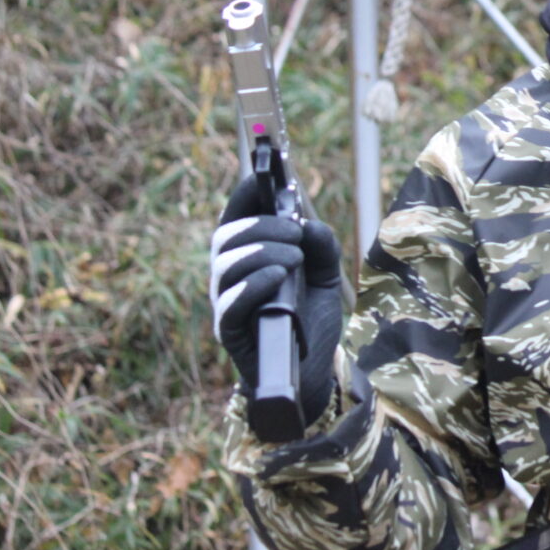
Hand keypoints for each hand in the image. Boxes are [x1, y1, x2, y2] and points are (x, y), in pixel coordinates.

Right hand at [210, 173, 343, 433]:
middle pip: (226, 237)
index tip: (263, 174)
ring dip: (261, 251)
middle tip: (296, 231)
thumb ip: (322, 248)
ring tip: (295, 257)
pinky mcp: (230, 333)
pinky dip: (254, 283)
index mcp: (248, 258)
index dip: (244, 194)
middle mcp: (229, 278)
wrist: (311, 374)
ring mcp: (226, 304)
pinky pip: (230, 303)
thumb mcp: (324, 278)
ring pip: (225, 265)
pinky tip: (278, 276)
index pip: (236, 218)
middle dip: (261, 226)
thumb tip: (311, 226)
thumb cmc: (309, 321)